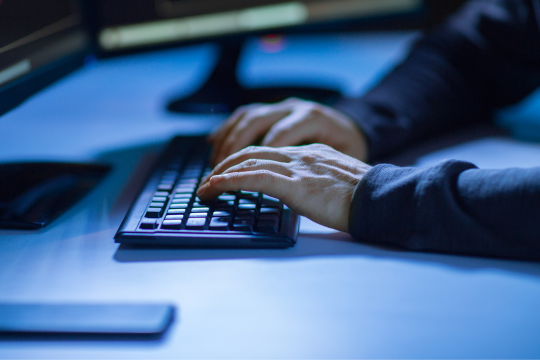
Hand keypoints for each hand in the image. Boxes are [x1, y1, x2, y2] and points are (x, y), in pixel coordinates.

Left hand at [197, 144, 371, 231]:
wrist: (382, 199)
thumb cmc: (365, 197)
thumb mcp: (335, 181)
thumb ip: (314, 180)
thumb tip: (301, 191)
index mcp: (309, 153)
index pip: (267, 150)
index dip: (242, 160)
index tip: (227, 172)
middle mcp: (300, 155)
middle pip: (252, 151)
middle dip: (225, 164)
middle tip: (208, 179)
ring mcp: (297, 167)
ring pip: (248, 162)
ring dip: (220, 174)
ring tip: (204, 188)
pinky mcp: (295, 184)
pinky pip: (254, 178)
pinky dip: (230, 182)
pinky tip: (215, 187)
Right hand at [208, 98, 368, 165]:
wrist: (359, 139)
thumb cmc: (350, 158)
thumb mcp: (338, 163)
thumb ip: (312, 170)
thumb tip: (284, 184)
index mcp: (313, 119)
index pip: (276, 138)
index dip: (255, 160)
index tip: (235, 180)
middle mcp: (295, 108)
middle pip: (255, 124)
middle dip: (232, 150)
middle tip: (216, 176)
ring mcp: (284, 108)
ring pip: (248, 118)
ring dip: (227, 140)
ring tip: (214, 165)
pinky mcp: (277, 111)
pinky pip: (248, 115)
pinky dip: (229, 128)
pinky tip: (215, 142)